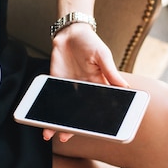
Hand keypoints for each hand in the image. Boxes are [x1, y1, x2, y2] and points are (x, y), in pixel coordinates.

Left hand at [45, 23, 129, 141]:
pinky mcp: (55, 82)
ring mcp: (69, 87)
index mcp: (98, 85)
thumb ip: (110, 71)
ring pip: (64, 109)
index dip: (96, 119)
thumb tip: (125, 87)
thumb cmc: (90, 42)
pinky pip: (51, 98)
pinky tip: (42, 119)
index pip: (98, 106)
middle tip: (65, 136)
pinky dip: (46, 109)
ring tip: (50, 134)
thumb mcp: (102, 55)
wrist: (71, 31)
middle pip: (78, 112)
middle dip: (72, 126)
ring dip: (57, 121)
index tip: (94, 131)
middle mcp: (84, 89)